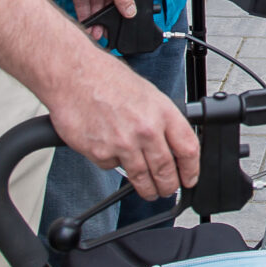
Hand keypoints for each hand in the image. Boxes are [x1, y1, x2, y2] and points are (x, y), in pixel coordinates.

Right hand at [46, 63, 198, 199]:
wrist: (73, 75)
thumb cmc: (107, 78)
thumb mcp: (147, 93)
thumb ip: (161, 120)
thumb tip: (172, 143)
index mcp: (162, 112)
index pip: (188, 149)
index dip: (192, 170)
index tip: (190, 178)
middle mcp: (145, 130)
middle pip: (166, 171)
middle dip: (169, 186)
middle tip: (167, 189)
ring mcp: (123, 144)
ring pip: (142, 178)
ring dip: (147, 189)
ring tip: (149, 191)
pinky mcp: (100, 153)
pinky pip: (112, 167)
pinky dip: (114, 164)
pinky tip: (111, 150)